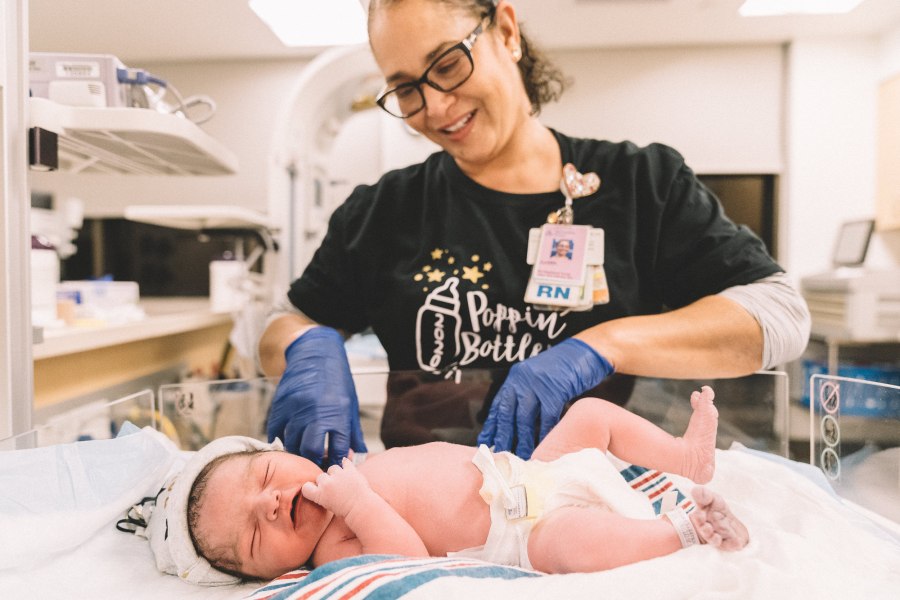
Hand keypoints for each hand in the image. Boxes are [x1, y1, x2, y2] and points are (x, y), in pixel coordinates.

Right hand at [266, 326, 366, 464]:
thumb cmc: (337, 380)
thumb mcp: (350, 404)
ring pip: (292, 443)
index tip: (333, 466)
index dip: (335, 461)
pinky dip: (282, 439)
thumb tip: (357, 456)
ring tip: (304, 452)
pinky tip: (290, 440)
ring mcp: (294, 408)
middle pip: (310, 450)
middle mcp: (315, 412)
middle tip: (316, 465)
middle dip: (313, 462)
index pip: (336, 448)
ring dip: (298, 452)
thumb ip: (353, 432)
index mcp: (337, 413)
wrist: (315, 353)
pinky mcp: (279, 405)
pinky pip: (276, 432)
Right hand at [301, 458, 370, 518]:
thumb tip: (320, 486)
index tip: (316, 490)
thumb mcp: (328, 506)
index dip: (311, 488)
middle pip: (320, 476)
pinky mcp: (350, 470)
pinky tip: (346, 465)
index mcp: (319, 495)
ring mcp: (338, 475)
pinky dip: (346, 463)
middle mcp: (327, 483)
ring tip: (343, 481)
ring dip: (336, 473)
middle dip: (326, 481)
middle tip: (334, 488)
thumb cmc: (346, 511)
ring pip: (332, 468)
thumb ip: (322, 495)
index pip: (306, 487)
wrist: (361, 508)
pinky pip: (345, 462)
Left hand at [477, 338, 613, 458]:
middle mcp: (522, 380)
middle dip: (503, 436)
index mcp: (515, 377)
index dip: (492, 425)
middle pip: (508, 413)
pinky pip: (547, 418)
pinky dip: (545, 433)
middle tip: (499, 454)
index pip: (499, 405)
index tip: (486, 441)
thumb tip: (516, 421)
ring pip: (525, 418)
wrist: (585, 352)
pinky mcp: (555, 390)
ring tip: (521, 455)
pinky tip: (543, 445)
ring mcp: (537, 385)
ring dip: (523, 440)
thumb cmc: (564, 367)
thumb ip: (526, 394)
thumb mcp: (538, 377)